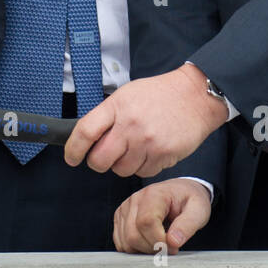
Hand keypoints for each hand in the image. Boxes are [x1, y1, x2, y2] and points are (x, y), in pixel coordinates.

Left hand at [64, 62, 227, 177]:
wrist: (195, 96)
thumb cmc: (160, 94)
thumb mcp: (127, 94)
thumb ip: (108, 115)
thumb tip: (88, 138)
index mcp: (117, 106)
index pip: (85, 131)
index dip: (73, 149)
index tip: (71, 157)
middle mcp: (130, 125)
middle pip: (99, 159)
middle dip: (97, 163)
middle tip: (103, 157)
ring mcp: (147, 142)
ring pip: (121, 170)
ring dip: (122, 164)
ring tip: (134, 148)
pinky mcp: (163, 155)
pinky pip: (142, 173)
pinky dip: (142, 167)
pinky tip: (150, 151)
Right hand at [113, 179, 211, 255]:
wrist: (180, 192)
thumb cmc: (189, 200)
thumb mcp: (199, 210)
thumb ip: (188, 225)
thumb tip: (173, 242)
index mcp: (154, 194)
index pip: (146, 222)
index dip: (159, 241)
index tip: (174, 246)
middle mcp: (135, 199)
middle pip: (133, 235)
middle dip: (153, 248)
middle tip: (169, 247)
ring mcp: (125, 209)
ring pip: (126, 241)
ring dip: (144, 250)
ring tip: (160, 244)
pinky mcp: (120, 218)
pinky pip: (121, 242)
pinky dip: (135, 249)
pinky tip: (149, 243)